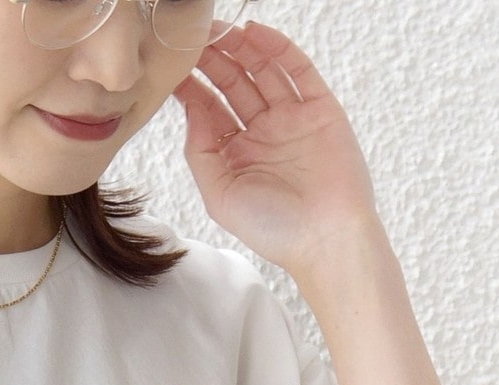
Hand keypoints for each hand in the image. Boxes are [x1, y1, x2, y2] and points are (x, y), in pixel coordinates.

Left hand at [173, 21, 380, 283]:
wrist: (325, 240)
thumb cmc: (273, 229)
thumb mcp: (219, 195)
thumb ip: (201, 151)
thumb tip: (191, 106)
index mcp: (236, 154)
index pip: (209, 109)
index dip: (192, 85)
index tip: (172, 65)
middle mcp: (263, 132)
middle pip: (233, 84)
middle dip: (213, 60)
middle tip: (193, 37)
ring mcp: (292, 118)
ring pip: (262, 71)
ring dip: (240, 48)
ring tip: (218, 30)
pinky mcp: (320, 109)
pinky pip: (297, 70)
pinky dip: (277, 48)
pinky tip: (253, 34)